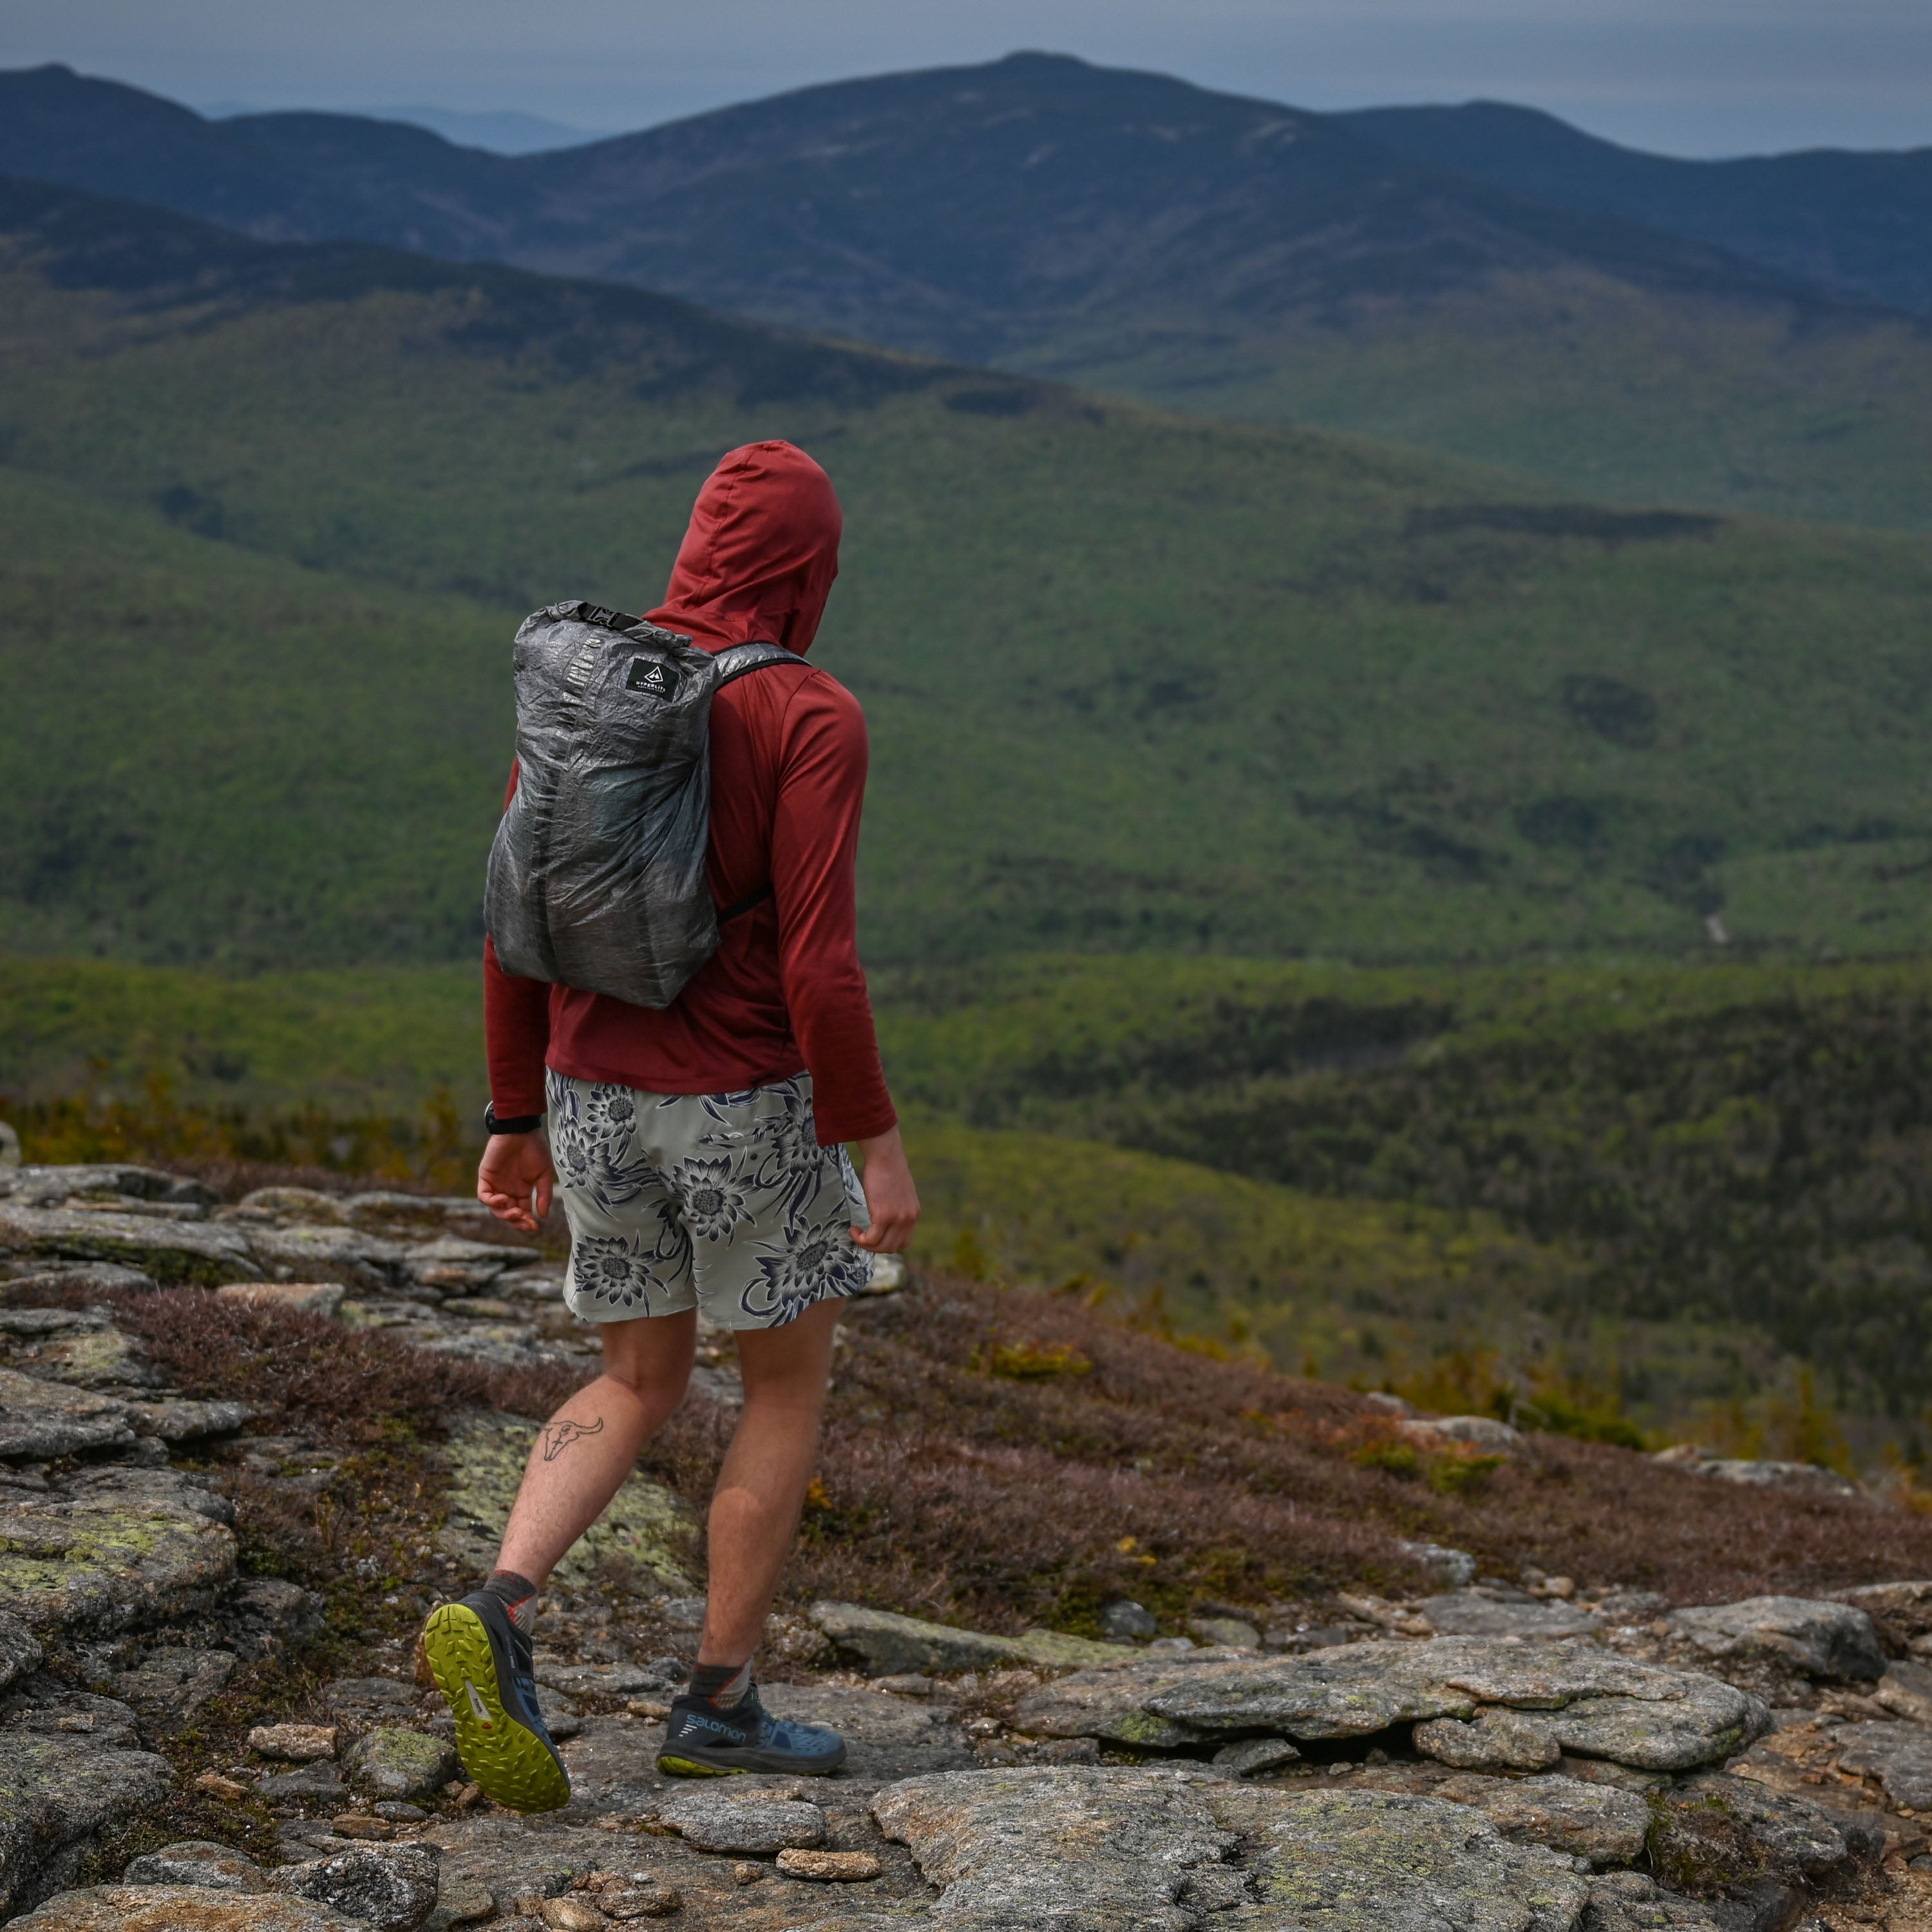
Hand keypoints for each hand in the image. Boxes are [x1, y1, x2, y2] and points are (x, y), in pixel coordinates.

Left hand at [478, 1132, 554, 1233]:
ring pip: (495, 1208)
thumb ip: (544, 1194)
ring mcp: (496, 1184)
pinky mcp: (485, 1177)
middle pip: (508, 1213)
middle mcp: (508, 1190)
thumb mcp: (544, 1173)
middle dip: (516, 1221)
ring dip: (504, 1214)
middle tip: (525, 1221)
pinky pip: (484, 1195)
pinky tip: (503, 1199)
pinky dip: (492, 1201)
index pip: (522, 1212)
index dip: (526, 1222)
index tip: (534, 1227)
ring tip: (515, 1211)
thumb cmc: (535, 1148)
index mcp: (522, 1190)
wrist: (521, 1130)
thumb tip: (543, 1216)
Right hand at [851, 1124, 919, 1252]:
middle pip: (893, 1247)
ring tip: (856, 1233)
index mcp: (913, 1214)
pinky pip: (872, 1239)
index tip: (875, 1236)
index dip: (888, 1243)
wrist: (886, 1156)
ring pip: (881, 1246)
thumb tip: (885, 1216)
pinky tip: (853, 1230)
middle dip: (875, 1247)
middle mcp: (908, 1219)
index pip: (905, 1242)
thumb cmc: (888, 1170)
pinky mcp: (884, 1216)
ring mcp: (897, 1219)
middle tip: (862, 1237)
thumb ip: (897, 1207)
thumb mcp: (900, 1192)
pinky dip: (861, 1239)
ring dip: (866, 1245)